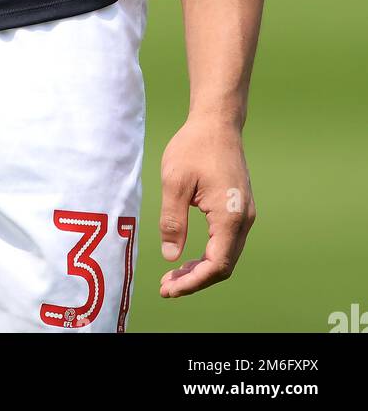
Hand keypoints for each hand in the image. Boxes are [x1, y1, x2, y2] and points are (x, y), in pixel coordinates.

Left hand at [159, 113, 255, 297]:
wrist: (217, 123)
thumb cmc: (194, 147)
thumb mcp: (174, 182)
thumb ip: (172, 221)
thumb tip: (171, 257)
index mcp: (230, 216)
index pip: (217, 265)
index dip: (193, 282)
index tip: (169, 288)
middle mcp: (244, 220)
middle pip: (224, 266)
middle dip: (195, 280)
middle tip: (166, 286)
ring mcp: (245, 214)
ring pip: (226, 255)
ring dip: (202, 269)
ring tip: (174, 276)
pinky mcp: (239, 209)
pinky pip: (226, 242)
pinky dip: (209, 255)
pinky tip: (188, 257)